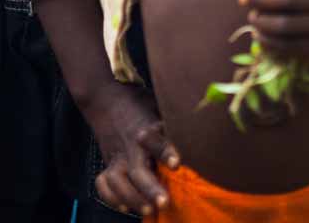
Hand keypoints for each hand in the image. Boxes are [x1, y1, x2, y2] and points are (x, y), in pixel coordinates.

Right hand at [88, 82, 178, 216]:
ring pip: (117, 181)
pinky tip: (124, 207)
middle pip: (136, 170)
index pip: (156, 142)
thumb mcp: (160, 107)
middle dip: (149, 188)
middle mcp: (130, 146)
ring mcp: (116, 156)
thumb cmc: (142, 106)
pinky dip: (111, 197)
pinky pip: (103, 183)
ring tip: (147, 211)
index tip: (176, 164)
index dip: (166, 152)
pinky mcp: (107, 163)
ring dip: (131, 197)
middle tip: (163, 203)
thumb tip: (204, 133)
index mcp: (146, 129)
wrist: (108, 98)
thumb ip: (175, 124)